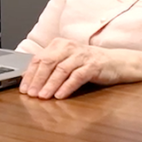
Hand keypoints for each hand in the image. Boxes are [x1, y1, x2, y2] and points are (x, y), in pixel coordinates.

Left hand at [19, 38, 141, 99]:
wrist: (118, 62)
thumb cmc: (89, 63)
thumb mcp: (68, 61)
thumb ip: (51, 67)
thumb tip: (30, 80)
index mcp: (59, 44)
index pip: (39, 58)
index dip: (30, 74)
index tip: (23, 88)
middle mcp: (69, 47)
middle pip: (48, 63)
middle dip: (37, 80)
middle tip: (30, 94)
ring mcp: (82, 56)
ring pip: (61, 70)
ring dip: (49, 84)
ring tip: (42, 96)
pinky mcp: (93, 66)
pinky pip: (77, 76)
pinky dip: (67, 86)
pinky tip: (59, 95)